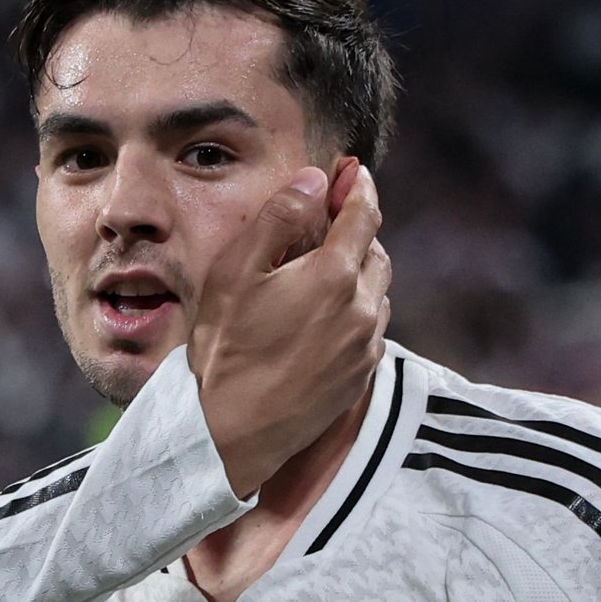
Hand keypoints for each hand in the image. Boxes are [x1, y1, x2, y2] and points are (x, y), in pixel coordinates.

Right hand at [188, 163, 390, 497]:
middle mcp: (363, 308)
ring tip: (318, 274)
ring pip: (375, 292)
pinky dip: (353, 311)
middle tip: (326, 223)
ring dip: (356, 273)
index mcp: (334, 274)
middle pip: (375, 251)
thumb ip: (277, 220)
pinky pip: (369, 329)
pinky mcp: (360, 376)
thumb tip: (313, 181)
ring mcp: (365, 346)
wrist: (231, 431)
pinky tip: (320, 319)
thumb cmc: (225, 349)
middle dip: (356, 230)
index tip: (351, 171)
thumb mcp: (235, 273)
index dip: (357, 187)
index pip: (362, 214)